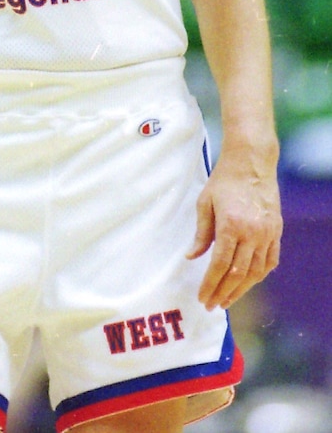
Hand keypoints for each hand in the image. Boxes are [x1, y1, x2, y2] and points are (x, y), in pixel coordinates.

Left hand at [186, 148, 281, 310]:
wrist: (251, 162)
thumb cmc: (223, 181)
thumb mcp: (204, 203)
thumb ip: (201, 233)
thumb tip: (191, 257)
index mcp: (231, 225)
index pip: (220, 264)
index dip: (210, 284)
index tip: (202, 297)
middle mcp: (252, 233)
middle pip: (238, 273)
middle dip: (223, 292)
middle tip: (212, 305)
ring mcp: (267, 233)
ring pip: (256, 272)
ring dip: (241, 289)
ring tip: (227, 299)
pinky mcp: (276, 231)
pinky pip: (270, 261)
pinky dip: (259, 275)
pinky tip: (248, 283)